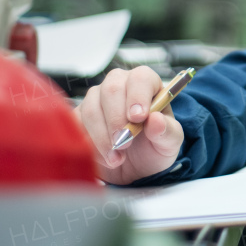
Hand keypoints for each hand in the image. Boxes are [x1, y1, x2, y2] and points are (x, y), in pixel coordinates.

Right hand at [76, 66, 184, 184]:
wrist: (136, 167)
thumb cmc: (154, 147)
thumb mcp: (169, 143)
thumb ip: (166, 131)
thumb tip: (156, 120)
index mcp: (146, 84)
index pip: (140, 78)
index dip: (138, 96)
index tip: (138, 118)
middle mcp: (120, 85)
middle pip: (111, 89)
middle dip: (116, 120)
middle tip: (124, 143)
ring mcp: (96, 99)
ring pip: (91, 109)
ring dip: (102, 138)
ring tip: (117, 158)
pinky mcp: (79, 116)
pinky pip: (75, 125)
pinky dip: (88, 144)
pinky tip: (104, 158)